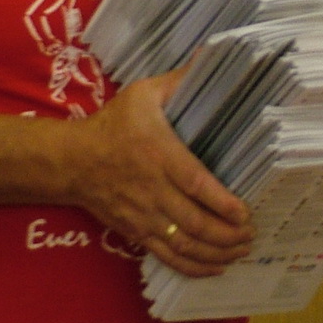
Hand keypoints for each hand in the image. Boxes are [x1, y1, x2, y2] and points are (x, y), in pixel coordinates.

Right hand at [68, 68, 252, 277]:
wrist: (70, 161)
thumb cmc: (113, 125)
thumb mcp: (143, 94)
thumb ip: (180, 80)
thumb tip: (210, 56)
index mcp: (160, 155)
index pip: (196, 184)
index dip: (222, 204)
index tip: (246, 213)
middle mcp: (153, 190)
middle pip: (195, 223)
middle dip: (228, 235)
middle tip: (252, 234)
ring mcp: (144, 216)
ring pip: (184, 245)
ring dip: (216, 253)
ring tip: (241, 251)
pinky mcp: (135, 232)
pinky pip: (167, 256)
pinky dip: (193, 266)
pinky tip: (216, 266)